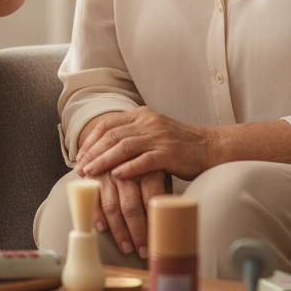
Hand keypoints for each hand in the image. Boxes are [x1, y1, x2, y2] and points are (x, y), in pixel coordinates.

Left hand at [76, 107, 214, 182]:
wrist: (210, 147)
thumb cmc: (179, 145)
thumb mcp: (152, 132)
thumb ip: (132, 135)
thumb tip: (104, 149)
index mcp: (141, 114)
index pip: (107, 123)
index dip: (90, 140)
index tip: (79, 155)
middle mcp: (148, 122)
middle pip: (112, 135)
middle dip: (93, 152)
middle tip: (80, 168)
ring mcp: (159, 136)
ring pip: (124, 146)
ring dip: (104, 161)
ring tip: (90, 173)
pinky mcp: (170, 153)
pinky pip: (145, 160)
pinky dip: (128, 168)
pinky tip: (116, 176)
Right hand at [88, 167, 168, 258]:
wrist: (118, 136)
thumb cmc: (146, 159)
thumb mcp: (160, 168)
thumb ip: (165, 188)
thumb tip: (177, 212)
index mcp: (148, 167)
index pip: (151, 199)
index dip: (153, 222)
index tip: (158, 240)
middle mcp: (127, 169)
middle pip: (131, 206)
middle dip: (137, 232)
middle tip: (143, 251)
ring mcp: (108, 172)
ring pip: (111, 206)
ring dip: (119, 230)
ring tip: (127, 248)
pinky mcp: (93, 175)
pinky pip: (93, 198)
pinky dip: (96, 214)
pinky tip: (102, 229)